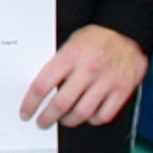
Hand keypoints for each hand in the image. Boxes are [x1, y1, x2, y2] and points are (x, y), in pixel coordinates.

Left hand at [25, 23, 147, 127]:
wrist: (127, 30)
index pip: (42, 85)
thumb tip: (41, 90)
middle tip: (42, 122)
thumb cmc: (95, 37)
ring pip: (82, 113)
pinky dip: (93, 120)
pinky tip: (88, 116)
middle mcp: (88, 69)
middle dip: (47, 117)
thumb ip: (58, 64)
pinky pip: (104, 115)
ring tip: (64, 120)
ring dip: (69, 121)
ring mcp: (107, 81)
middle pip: (61, 104)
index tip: (26, 113)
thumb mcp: (71, 43)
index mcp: (70, 55)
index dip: (31, 103)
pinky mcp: (123, 89)